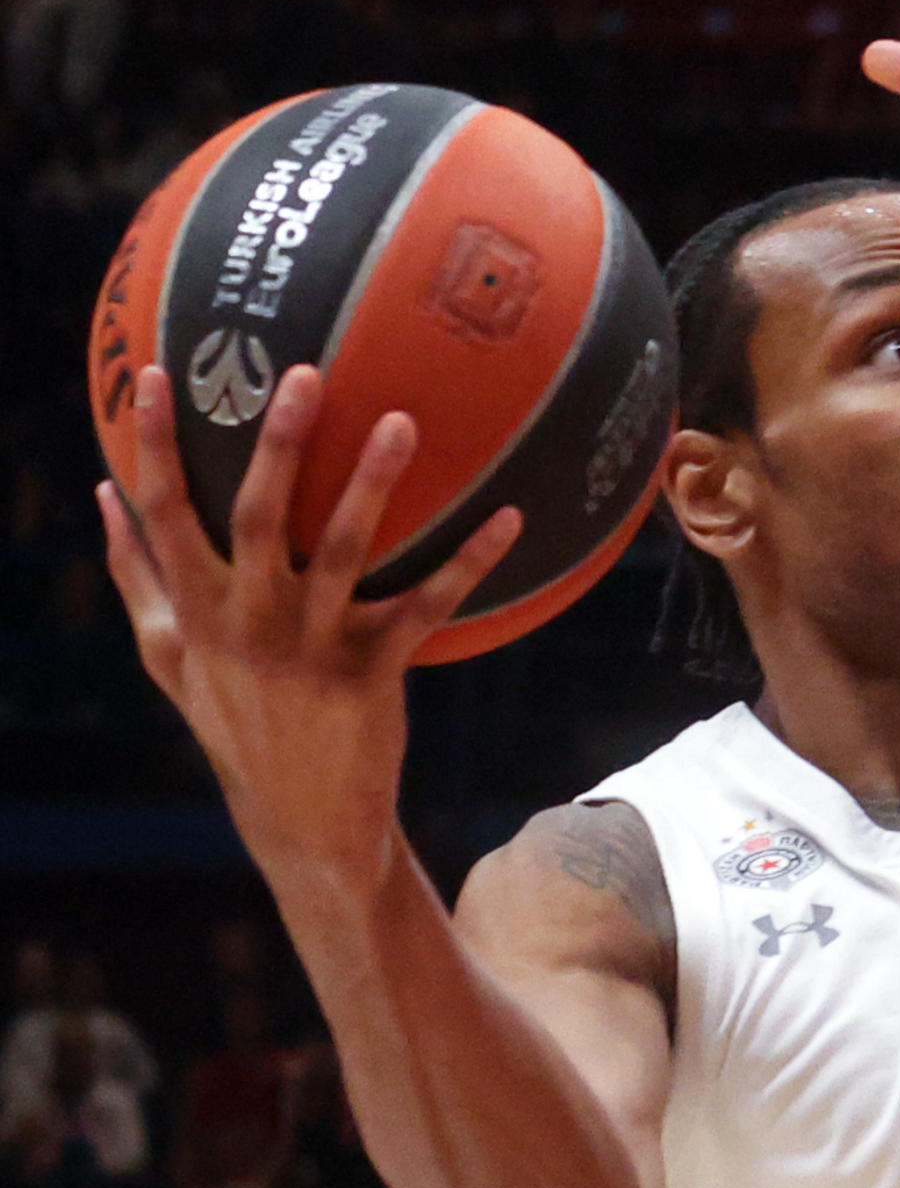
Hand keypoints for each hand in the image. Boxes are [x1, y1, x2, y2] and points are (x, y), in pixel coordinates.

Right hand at [97, 364, 519, 886]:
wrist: (301, 816)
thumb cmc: (233, 717)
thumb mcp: (168, 655)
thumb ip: (135, 576)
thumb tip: (100, 494)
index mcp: (195, 610)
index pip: (162, 513)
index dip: (152, 442)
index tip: (153, 371)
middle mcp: (247, 622)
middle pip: (254, 517)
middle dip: (277, 443)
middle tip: (305, 372)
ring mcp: (311, 646)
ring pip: (341, 551)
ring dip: (373, 484)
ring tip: (403, 420)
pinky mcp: (373, 672)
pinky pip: (428, 605)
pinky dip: (471, 561)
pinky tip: (511, 516)